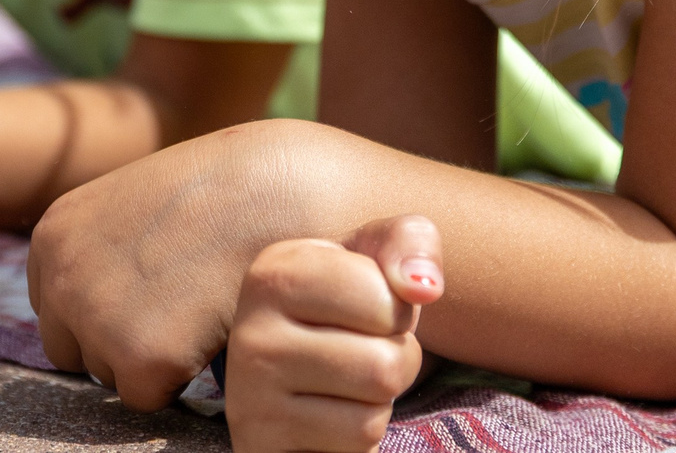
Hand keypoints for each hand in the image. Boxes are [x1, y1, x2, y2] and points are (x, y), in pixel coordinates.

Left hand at [32, 117, 347, 409]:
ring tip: (195, 304)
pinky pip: (148, 396)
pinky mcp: (140, 356)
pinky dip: (179, 375)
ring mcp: (95, 316)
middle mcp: (60, 277)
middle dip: (118, 338)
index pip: (56, 306)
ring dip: (150, 356)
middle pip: (71, 349)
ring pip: (109, 374)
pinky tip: (206, 325)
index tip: (152, 284)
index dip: (107, 304)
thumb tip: (99, 300)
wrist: (276, 189)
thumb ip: (102, 249)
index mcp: (53, 235)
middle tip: (176, 303)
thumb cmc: (221, 189)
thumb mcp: (135, 201)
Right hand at [225, 216, 441, 452]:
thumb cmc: (347, 310)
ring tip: (345, 382)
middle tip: (359, 351)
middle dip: (396, 360)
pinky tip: (329, 416)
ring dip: (379, 399)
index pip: (385, 298)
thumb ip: (410, 243)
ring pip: (374, 408)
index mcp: (276, 272)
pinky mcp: (264, 445)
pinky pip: (357, 444)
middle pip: (387, 361)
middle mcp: (252, 332)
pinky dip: (359, 436)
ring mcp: (251, 397)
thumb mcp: (375, 258)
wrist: (294, 380)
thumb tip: (424, 288)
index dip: (398, 310)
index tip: (365, 309)